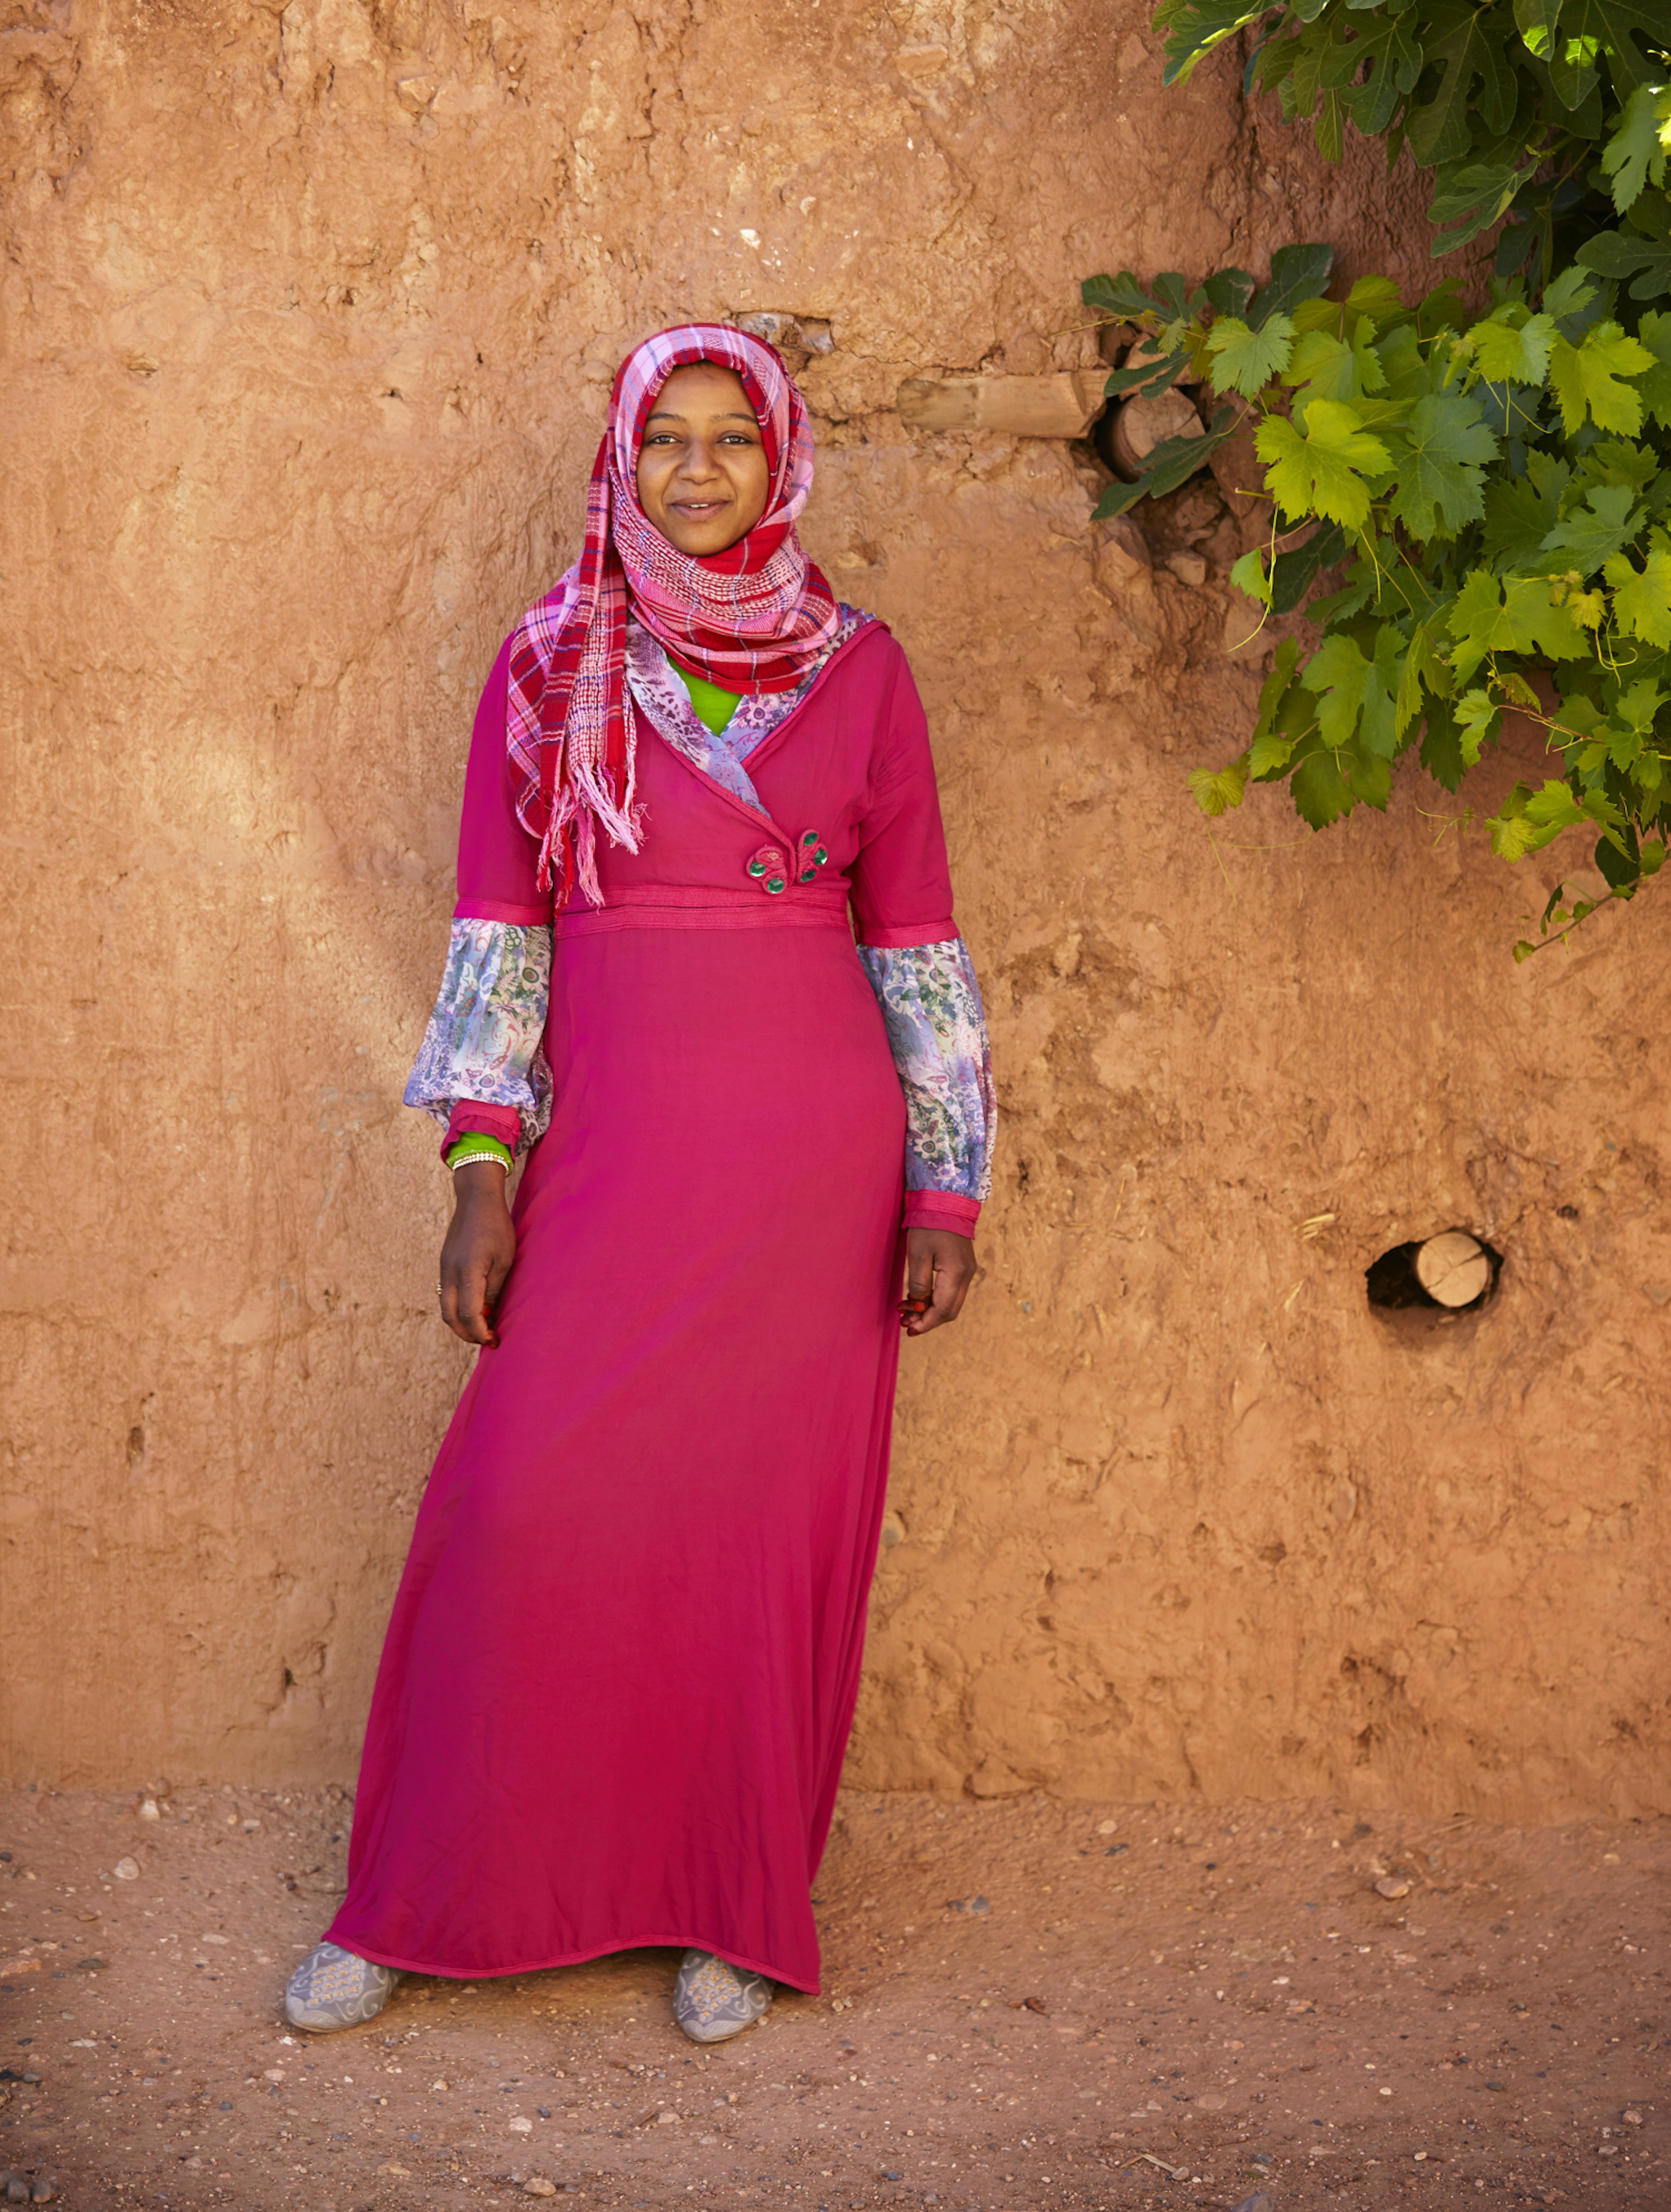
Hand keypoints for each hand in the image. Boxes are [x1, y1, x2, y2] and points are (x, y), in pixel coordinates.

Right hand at [438, 1164, 516, 1346]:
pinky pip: (447, 1294)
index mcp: (468, 1272)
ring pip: (446, 1308)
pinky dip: (458, 1307)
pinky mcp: (444, 1264)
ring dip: (461, 1322)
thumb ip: (494, 1288)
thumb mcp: (504, 1259)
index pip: (469, 1314)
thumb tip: (487, 1312)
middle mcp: (450, 1273)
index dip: (480, 1332)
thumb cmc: (496, 1227)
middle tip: (486, 1340)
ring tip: (483, 1326)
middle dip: (468, 1334)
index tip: (493, 1340)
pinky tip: (476, 1306)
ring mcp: (444, 1269)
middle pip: (451, 1317)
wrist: (476, 1199)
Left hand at [900, 1228, 976, 1336]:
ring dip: (930, 1311)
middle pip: (949, 1311)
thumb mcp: (917, 1254)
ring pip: (951, 1303)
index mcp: (956, 1273)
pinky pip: (951, 1292)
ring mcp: (967, 1271)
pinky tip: (918, 1298)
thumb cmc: (928, 1225)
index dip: (926, 1323)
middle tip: (905, 1322)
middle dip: (927, 1320)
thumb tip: (919, 1306)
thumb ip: (919, 1284)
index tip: (909, 1329)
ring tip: (907, 1311)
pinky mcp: (963, 1266)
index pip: (943, 1309)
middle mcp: (967, 1275)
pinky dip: (935, 1299)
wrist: (946, 1201)